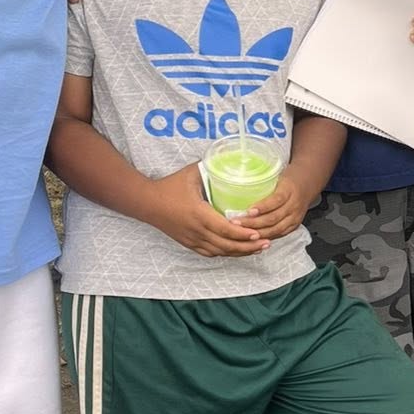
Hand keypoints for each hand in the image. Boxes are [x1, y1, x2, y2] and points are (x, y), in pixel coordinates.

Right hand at [142, 164, 271, 257]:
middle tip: (266, 243)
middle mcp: (196, 231)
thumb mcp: (192, 173)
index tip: (259, 233)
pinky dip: (225, 253)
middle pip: (227, 246)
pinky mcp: (188, 243)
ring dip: (239, 252)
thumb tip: (230, 160)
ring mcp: (192, 239)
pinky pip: (210, 253)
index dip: (244, 234)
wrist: (146, 202)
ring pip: (219, 252)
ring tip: (257, 248)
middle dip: (248, 247)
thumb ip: (211, 168)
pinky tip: (237, 250)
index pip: (226, 230)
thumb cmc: (169, 186)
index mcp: (199, 214)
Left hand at [239, 164, 317, 240]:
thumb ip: (263, 185)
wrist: (307, 185)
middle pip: (274, 218)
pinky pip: (279, 234)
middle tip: (236, 222)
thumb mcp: (277, 177)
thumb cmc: (288, 180)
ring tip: (241, 232)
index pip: (277, 200)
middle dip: (254, 223)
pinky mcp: (294, 226)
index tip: (248, 210)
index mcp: (289, 190)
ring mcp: (295, 218)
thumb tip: (238, 189)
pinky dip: (266, 237)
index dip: (262, 207)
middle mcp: (294, 206)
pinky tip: (254, 238)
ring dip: (257, 232)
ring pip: (275, 229)